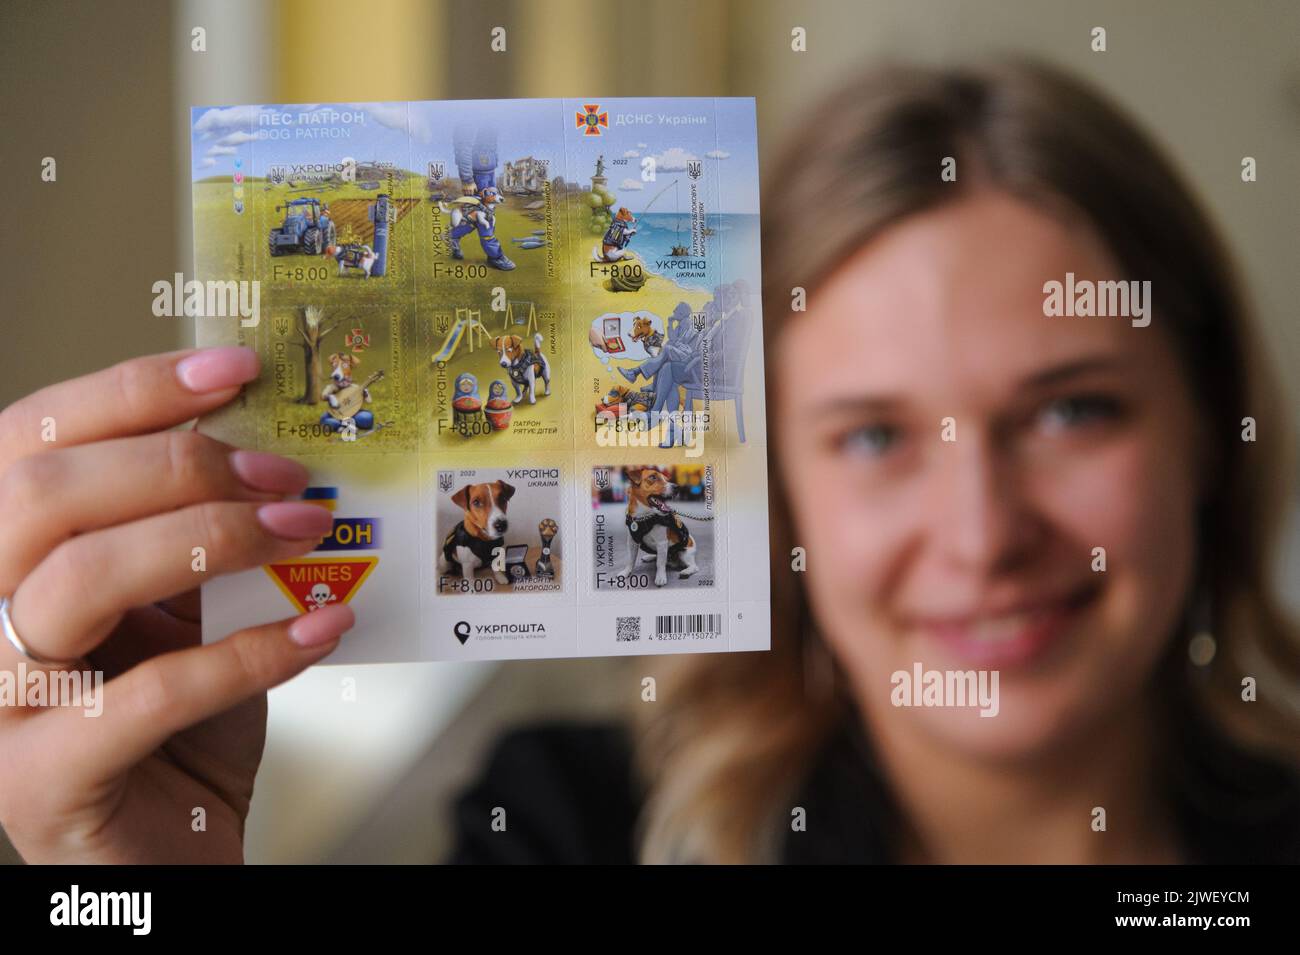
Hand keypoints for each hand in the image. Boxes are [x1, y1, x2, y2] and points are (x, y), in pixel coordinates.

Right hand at [0, 347, 354, 862]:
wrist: (169, 846)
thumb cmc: (175, 723)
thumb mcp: (180, 608)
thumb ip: (188, 533)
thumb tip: (266, 449)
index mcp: (1, 558)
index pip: (28, 440)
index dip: (129, 391)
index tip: (234, 368)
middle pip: (43, 495)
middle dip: (180, 465)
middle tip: (286, 476)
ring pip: (79, 581)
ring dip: (212, 540)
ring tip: (306, 532)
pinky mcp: (41, 782)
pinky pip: (148, 696)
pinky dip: (250, 653)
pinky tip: (321, 630)